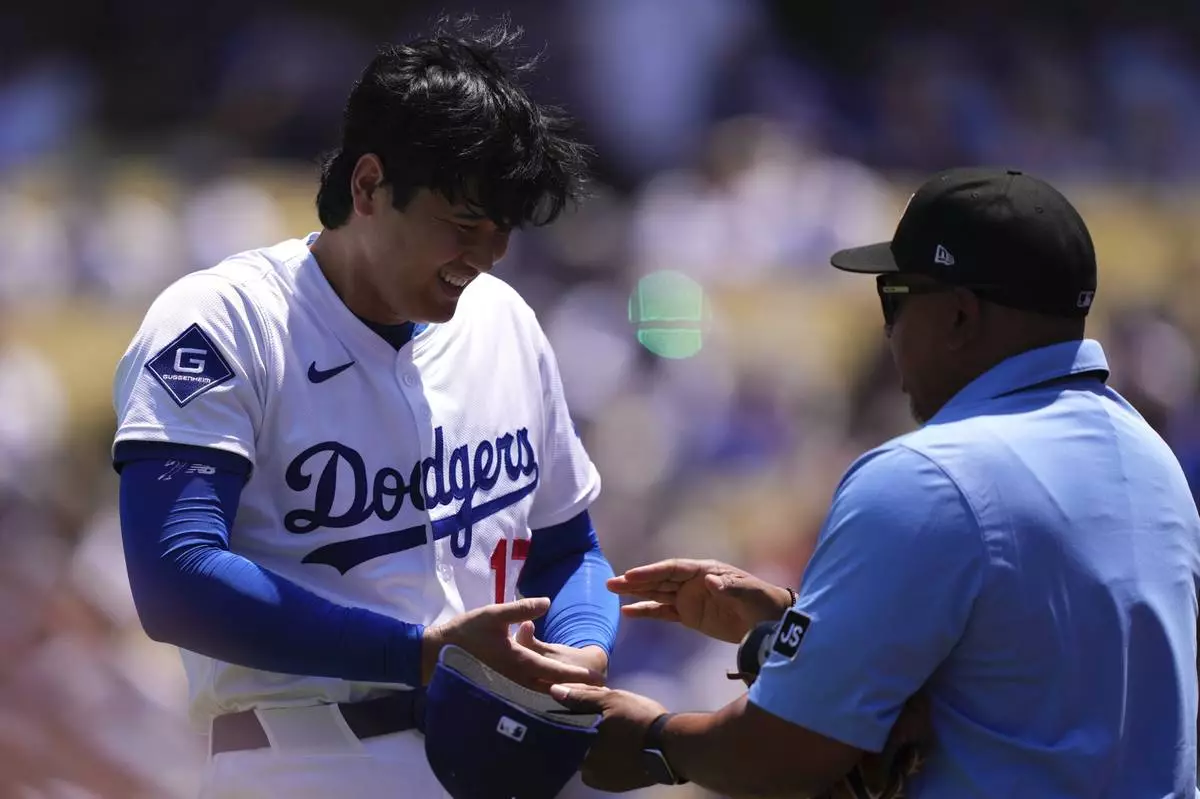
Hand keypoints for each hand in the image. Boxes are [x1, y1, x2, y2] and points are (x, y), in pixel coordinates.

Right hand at [421, 597, 604, 690]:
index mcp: (518, 661)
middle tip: (597, 691)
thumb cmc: (466, 631)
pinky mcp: (499, 690)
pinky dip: (542, 697)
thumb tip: (546, 602)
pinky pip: (526, 697)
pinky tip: (551, 696)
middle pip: (552, 689)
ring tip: (581, 695)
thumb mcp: (493, 614)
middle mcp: (516, 679)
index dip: (577, 675)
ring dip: (560, 695)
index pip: (554, 671)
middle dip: (575, 690)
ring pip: (539, 695)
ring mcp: (507, 688)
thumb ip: (520, 609)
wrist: (436, 653)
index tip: (597, 679)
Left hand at [549, 682, 669, 792]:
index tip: (573, 716)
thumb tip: (554, 691)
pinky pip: (605, 770)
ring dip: (596, 749)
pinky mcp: (619, 786)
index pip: (562, 739)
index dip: (566, 725)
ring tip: (610, 734)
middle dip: (583, 737)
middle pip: (577, 751)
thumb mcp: (610, 699)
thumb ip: (581, 697)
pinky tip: (619, 746)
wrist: (673, 745)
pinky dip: (609, 759)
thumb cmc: (639, 719)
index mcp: (581, 751)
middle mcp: (588, 772)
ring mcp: (604, 782)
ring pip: (591, 761)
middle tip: (598, 722)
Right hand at [607, 558, 792, 643]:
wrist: (771, 621)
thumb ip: (728, 587)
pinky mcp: (690, 616)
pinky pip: (663, 612)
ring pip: (657, 594)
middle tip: (611, 583)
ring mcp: (690, 598)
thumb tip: (710, 580)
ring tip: (612, 592)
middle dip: (636, 581)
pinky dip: (646, 611)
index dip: (651, 572)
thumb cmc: (761, 601)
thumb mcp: (748, 593)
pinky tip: (628, 612)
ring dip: (636, 593)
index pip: (672, 569)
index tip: (630, 575)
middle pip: (659, 579)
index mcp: (705, 570)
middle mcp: (693, 581)